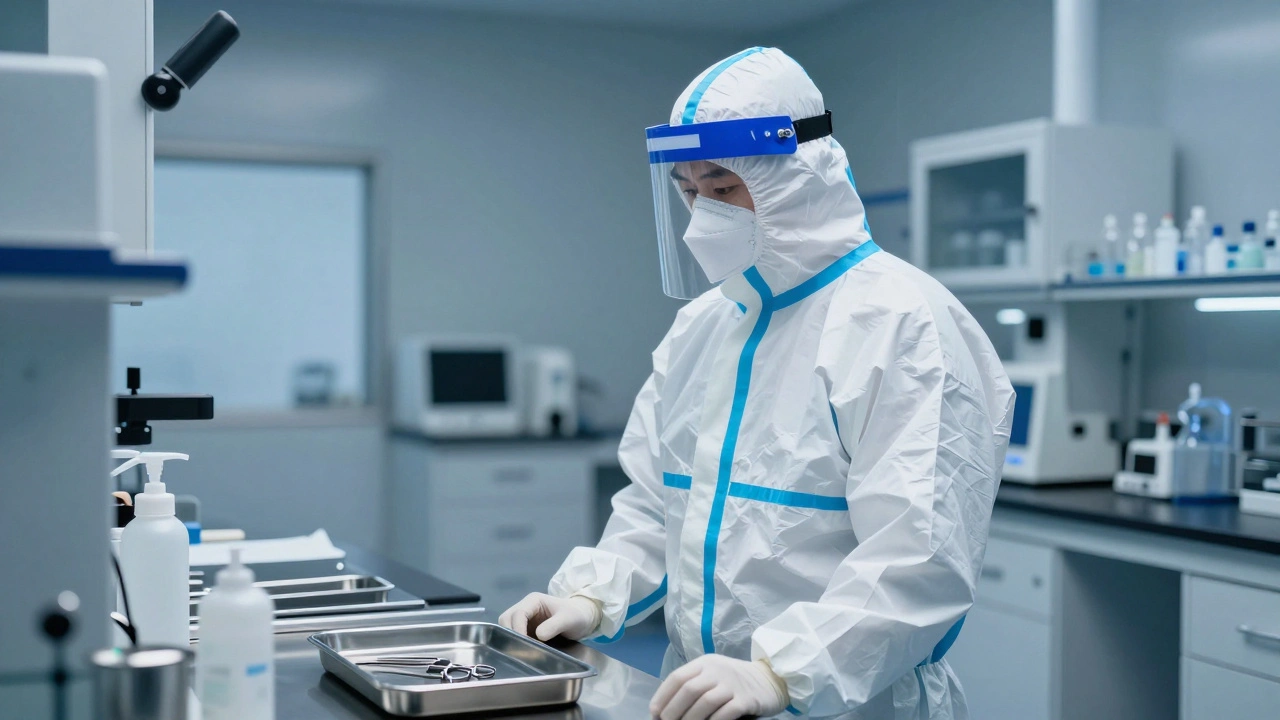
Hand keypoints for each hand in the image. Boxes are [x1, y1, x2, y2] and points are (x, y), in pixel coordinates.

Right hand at [498, 593, 601, 641]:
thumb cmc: (576, 614)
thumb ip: (554, 625)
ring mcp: (525, 618)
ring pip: (507, 627)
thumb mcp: (568, 618)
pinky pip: (514, 635)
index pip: (518, 614)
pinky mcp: (526, 629)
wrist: (583, 618)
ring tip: (522, 651)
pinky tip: (524, 651)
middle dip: (510, 634)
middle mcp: (526, 607)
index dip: (517, 629)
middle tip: (520, 649)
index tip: (524, 644)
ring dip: (511, 639)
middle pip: (507, 619)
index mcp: (533, 601)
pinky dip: (516, 643)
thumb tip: (538, 636)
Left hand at [650, 654, 788, 719]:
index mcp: (705, 663)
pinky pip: (725, 713)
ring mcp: (732, 684)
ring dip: (691, 719)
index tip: (655, 713)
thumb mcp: (712, 675)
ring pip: (705, 702)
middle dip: (673, 710)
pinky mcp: (746, 699)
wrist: (770, 679)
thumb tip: (664, 709)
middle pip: (689, 690)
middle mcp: (717, 670)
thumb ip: (693, 686)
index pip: (677, 677)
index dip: (663, 696)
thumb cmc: (735, 681)